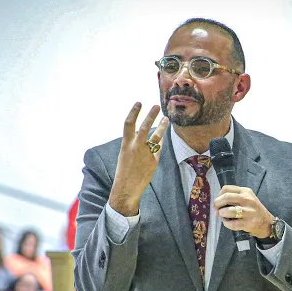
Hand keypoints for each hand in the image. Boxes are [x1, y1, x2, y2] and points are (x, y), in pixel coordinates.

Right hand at [109, 102, 169, 216]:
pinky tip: (163, 137)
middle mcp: (135, 147)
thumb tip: (143, 135)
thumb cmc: (124, 171)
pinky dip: (160, 142)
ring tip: (166, 118)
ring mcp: (145, 154)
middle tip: (157, 106)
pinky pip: (158, 149)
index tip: (139, 103)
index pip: (128, 124)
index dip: (133, 112)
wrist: (127, 188)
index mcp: (125, 144)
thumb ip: (133, 144)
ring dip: (162, 127)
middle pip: (144, 127)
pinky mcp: (153, 161)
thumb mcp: (124, 155)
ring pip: (156, 137)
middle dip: (151, 115)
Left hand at [213, 185, 273, 238]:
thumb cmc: (254, 210)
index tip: (218, 201)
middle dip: (217, 204)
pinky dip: (226, 223)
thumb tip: (217, 202)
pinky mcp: (248, 223)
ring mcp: (248, 211)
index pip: (226, 188)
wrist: (267, 223)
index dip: (218, 195)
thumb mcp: (247, 198)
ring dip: (222, 214)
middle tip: (217, 209)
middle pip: (226, 197)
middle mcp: (247, 199)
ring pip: (228, 211)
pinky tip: (228, 222)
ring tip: (222, 216)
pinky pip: (232, 224)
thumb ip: (234, 197)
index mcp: (245, 191)